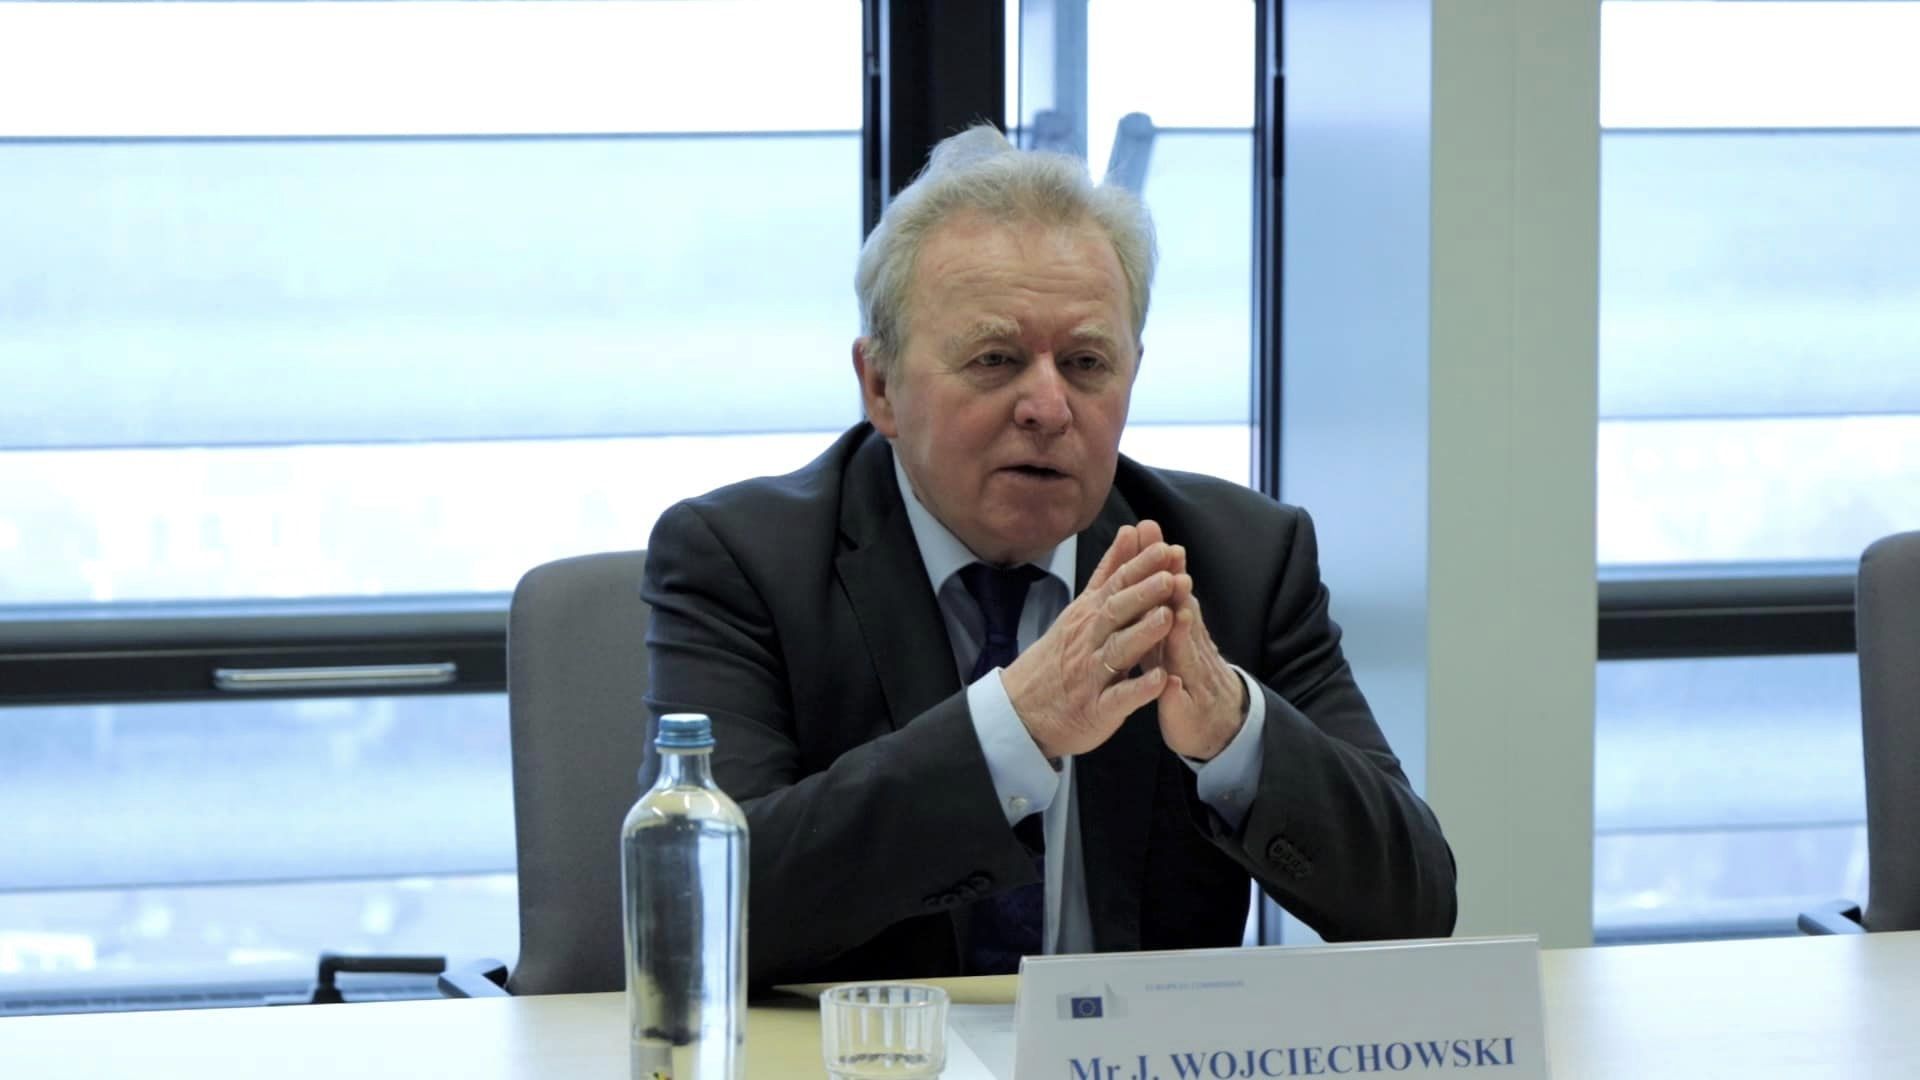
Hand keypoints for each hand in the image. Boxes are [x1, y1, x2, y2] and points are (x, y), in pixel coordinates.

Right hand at [1002, 524, 1181, 759]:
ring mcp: (1092, 675)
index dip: (1141, 568)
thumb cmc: (1060, 657)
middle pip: (1116, 612)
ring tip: (1168, 617)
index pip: (1116, 585)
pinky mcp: (1097, 709)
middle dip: (1144, 593)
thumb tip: (1130, 531)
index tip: (1165, 549)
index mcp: (1089, 616)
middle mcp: (1089, 641)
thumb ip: (1110, 571)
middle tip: (1171, 576)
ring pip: (1117, 650)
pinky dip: (1139, 689)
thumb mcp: (1082, 609)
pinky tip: (1160, 680)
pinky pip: (1118, 698)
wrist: (1023, 711)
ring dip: (1143, 633)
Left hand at [1154, 542, 1247, 761]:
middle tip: (1170, 552)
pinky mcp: (1187, 709)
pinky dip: (1174, 691)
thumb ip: (1161, 598)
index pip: (1167, 586)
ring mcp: (1191, 676)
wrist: (1216, 722)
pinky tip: (1169, 683)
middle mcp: (1189, 644)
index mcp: (1178, 624)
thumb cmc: (1185, 672)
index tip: (1148, 529)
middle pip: (1183, 608)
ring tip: (1178, 613)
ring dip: (1184, 633)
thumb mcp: (1170, 631)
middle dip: (1175, 582)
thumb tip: (1154, 556)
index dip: (1158, 560)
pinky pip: (1181, 700)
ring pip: (1186, 652)